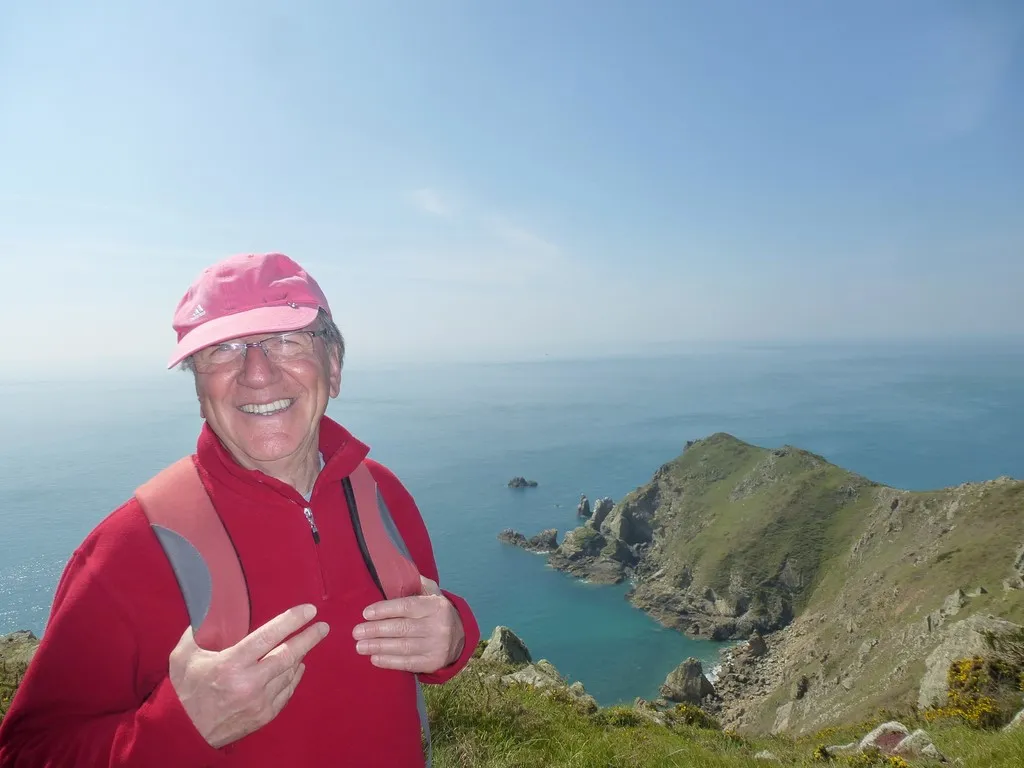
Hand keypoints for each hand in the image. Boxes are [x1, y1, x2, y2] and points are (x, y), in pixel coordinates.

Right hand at [169, 604, 329, 747]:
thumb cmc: (185, 690)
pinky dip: (294, 676)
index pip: (268, 636)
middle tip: (322, 626)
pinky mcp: (264, 715)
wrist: (184, 733)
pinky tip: (297, 666)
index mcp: (230, 664)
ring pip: (290, 672)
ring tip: (307, 642)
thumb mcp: (183, 656)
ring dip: (301, 655)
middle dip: (309, 638)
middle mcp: (249, 683)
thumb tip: (212, 607)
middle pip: (288, 654)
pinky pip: (287, 691)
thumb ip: (198, 630)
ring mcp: (259, 701)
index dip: (292, 621)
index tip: (309, 610)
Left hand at [352, 576, 464, 673]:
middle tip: (356, 632)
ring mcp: (437, 646)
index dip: (385, 610)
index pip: (407, 607)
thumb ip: (416, 583)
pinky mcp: (433, 663)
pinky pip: (408, 663)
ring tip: (360, 646)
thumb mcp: (432, 593)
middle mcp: (438, 626)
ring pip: (403, 646)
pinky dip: (389, 661)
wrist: (460, 638)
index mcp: (435, 606)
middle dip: (376, 630)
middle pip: (402, 628)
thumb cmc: (436, 612)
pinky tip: (374, 658)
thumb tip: (394, 572)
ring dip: (378, 647)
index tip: (366, 613)